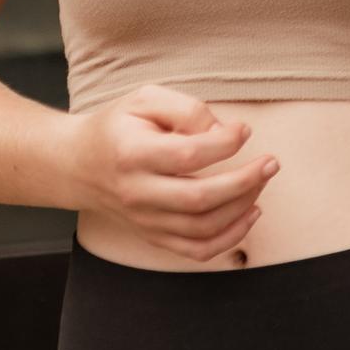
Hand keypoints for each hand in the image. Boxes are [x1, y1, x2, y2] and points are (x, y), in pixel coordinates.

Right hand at [65, 84, 277, 262]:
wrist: (78, 165)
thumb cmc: (118, 126)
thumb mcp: (145, 99)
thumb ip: (187, 109)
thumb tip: (224, 132)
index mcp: (132, 154)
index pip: (188, 155)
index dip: (225, 143)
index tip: (244, 129)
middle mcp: (137, 193)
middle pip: (199, 198)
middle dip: (245, 181)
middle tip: (271, 163)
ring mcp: (144, 220)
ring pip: (203, 228)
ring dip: (243, 207)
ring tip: (262, 181)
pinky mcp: (154, 236)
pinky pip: (197, 250)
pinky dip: (231, 237)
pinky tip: (250, 213)